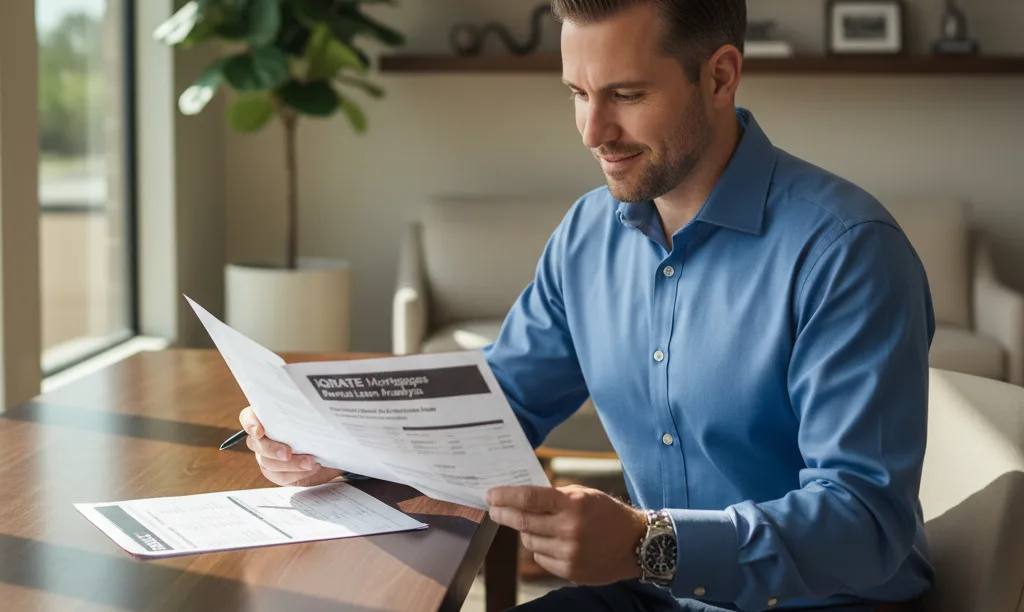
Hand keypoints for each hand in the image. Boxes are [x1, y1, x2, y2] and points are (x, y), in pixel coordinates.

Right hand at [239, 406, 341, 486]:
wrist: (327, 449)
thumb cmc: (317, 428)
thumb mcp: (313, 418)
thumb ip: (306, 414)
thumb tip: (314, 412)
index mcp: (266, 418)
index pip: (248, 417)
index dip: (250, 423)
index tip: (259, 431)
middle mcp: (262, 438)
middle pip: (256, 444)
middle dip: (272, 449)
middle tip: (288, 453)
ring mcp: (266, 456)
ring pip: (268, 463)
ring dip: (291, 464)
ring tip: (310, 463)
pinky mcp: (276, 472)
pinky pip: (280, 476)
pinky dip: (297, 474)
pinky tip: (311, 469)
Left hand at [486, 484, 647, 584]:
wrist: (636, 543)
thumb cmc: (608, 514)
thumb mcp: (583, 494)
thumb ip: (554, 496)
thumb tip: (522, 498)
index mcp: (572, 504)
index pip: (529, 498)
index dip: (505, 496)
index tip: (490, 494)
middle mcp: (569, 529)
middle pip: (523, 522)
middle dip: (503, 514)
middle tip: (494, 509)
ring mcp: (569, 552)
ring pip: (530, 542)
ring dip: (526, 532)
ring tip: (536, 525)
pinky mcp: (570, 570)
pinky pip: (541, 558)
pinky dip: (540, 548)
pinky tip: (552, 541)